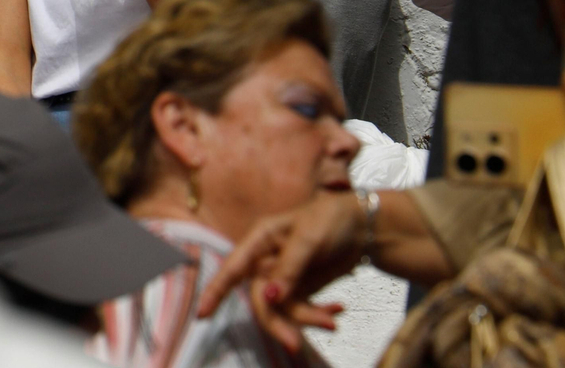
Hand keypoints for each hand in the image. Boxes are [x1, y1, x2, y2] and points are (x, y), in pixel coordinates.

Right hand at [195, 191, 361, 351]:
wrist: (363, 225)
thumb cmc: (330, 219)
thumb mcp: (309, 240)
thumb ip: (289, 269)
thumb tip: (270, 297)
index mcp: (260, 240)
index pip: (232, 268)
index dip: (215, 291)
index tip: (202, 314)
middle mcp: (266, 260)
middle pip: (262, 299)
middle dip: (278, 322)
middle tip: (295, 345)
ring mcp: (283, 276)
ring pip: (284, 309)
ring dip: (307, 319)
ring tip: (332, 322)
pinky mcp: (301, 288)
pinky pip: (302, 310)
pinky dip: (319, 313)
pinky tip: (338, 309)